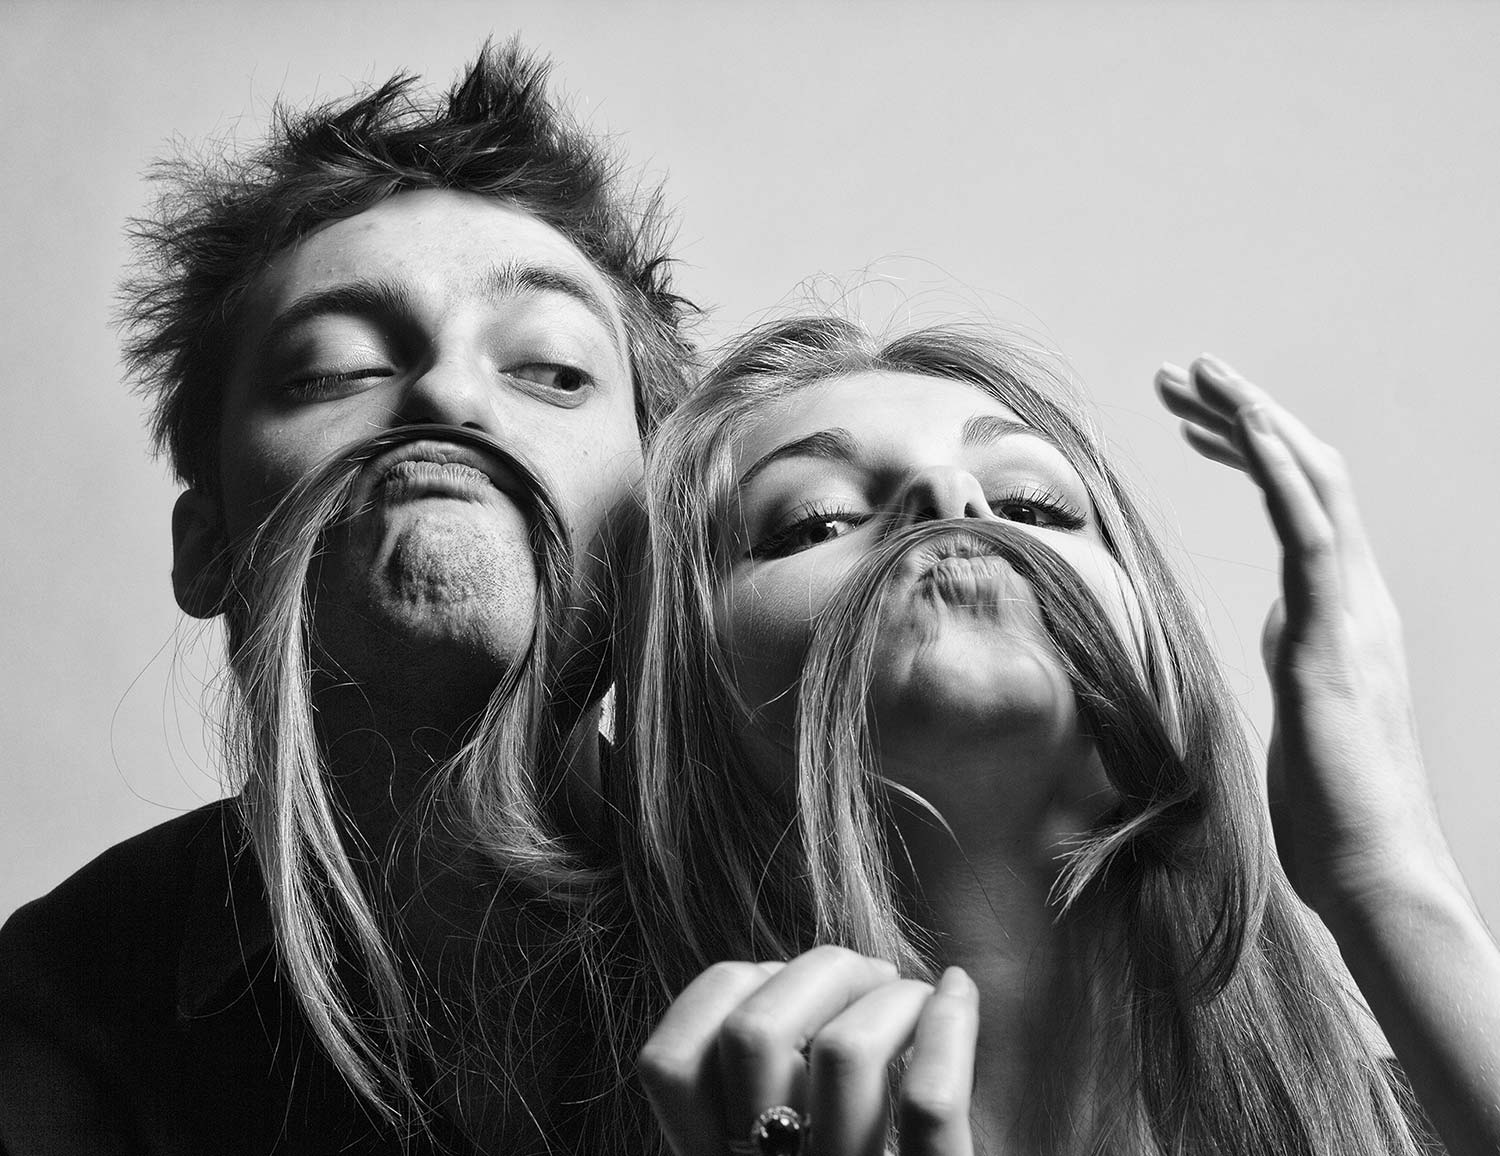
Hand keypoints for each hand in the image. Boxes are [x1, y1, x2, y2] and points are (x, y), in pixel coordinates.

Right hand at [638, 946, 978, 1155]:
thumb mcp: (781, 1151)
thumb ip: (763, 1099)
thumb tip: (778, 978)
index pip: (667, 1062)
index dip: (721, 988)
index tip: (781, 981)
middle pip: (753, 1033)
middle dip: (819, 970)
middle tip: (869, 977)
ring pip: (843, 1054)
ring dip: (888, 994)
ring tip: (915, 996)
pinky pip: (930, 1106)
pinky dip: (948, 1027)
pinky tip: (957, 995)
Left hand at [1155, 356, 1456, 920]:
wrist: (1371, 870)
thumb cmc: (1334, 809)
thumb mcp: (1303, 709)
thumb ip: (1298, 654)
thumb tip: (1279, 618)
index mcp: (1340, 611)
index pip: (1296, 502)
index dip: (1247, 450)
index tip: (1189, 418)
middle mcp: (1356, 596)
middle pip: (1305, 473)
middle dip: (1241, 415)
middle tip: (1179, 375)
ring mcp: (1352, 612)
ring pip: (1312, 481)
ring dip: (1253, 417)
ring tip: (1197, 373)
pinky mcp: (1335, 637)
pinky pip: (1311, 531)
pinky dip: (1277, 468)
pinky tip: (1241, 423)